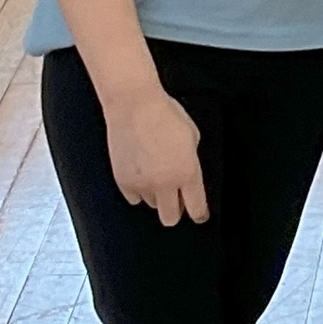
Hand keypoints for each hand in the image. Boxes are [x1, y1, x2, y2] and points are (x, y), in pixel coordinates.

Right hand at [105, 86, 209, 226]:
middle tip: (177, 200)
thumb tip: (189, 173)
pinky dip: (138, 190)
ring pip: (152, 205)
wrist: (134, 105)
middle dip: (176, 211)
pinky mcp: (123, 181)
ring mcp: (142, 184)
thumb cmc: (164, 114)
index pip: (196, 209)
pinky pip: (133, 198)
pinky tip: (141, 174)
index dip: (199, 214)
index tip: (199, 215)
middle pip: (171, 218)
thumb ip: (192, 161)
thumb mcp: (192, 136)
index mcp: (187, 173)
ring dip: (156, 196)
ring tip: (156, 175)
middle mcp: (165, 183)